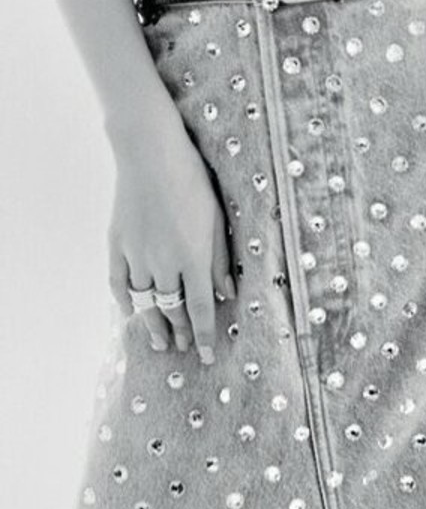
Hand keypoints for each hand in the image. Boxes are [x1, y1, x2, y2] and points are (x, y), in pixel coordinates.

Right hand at [108, 108, 233, 362]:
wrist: (150, 154)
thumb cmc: (192, 179)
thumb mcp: (216, 217)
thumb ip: (220, 258)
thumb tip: (226, 292)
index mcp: (193, 256)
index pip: (201, 308)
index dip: (204, 334)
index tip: (205, 355)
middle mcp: (163, 262)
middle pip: (172, 309)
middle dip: (181, 331)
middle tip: (184, 346)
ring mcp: (136, 255)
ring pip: (145, 303)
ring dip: (153, 325)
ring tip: (161, 341)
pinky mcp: (116, 245)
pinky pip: (118, 284)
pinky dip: (124, 302)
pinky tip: (131, 313)